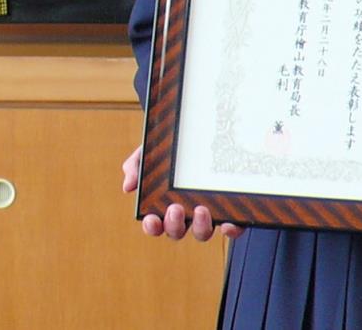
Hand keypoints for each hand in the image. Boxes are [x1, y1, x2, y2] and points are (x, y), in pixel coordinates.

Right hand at [122, 145, 242, 241]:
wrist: (203, 129)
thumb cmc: (172, 146)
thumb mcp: (152, 151)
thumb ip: (136, 166)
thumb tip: (128, 187)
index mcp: (165, 204)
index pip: (155, 224)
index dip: (152, 227)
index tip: (151, 219)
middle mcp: (186, 213)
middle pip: (177, 231)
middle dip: (174, 224)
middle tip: (175, 208)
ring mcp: (209, 212)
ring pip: (202, 232)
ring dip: (199, 227)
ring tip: (200, 209)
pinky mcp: (231, 209)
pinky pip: (233, 226)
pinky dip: (231, 230)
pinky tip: (229, 223)